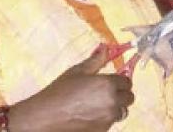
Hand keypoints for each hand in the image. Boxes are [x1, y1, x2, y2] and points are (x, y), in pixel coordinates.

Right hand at [9, 46, 133, 131]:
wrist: (44, 117)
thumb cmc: (59, 91)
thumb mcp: (77, 71)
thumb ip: (96, 60)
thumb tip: (106, 49)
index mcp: (108, 84)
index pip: (127, 81)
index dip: (120, 80)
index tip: (112, 81)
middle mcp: (112, 101)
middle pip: (129, 97)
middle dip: (121, 94)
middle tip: (106, 93)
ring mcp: (108, 119)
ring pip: (122, 111)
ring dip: (116, 107)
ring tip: (99, 105)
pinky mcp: (101, 131)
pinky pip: (111, 123)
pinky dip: (106, 119)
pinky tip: (91, 115)